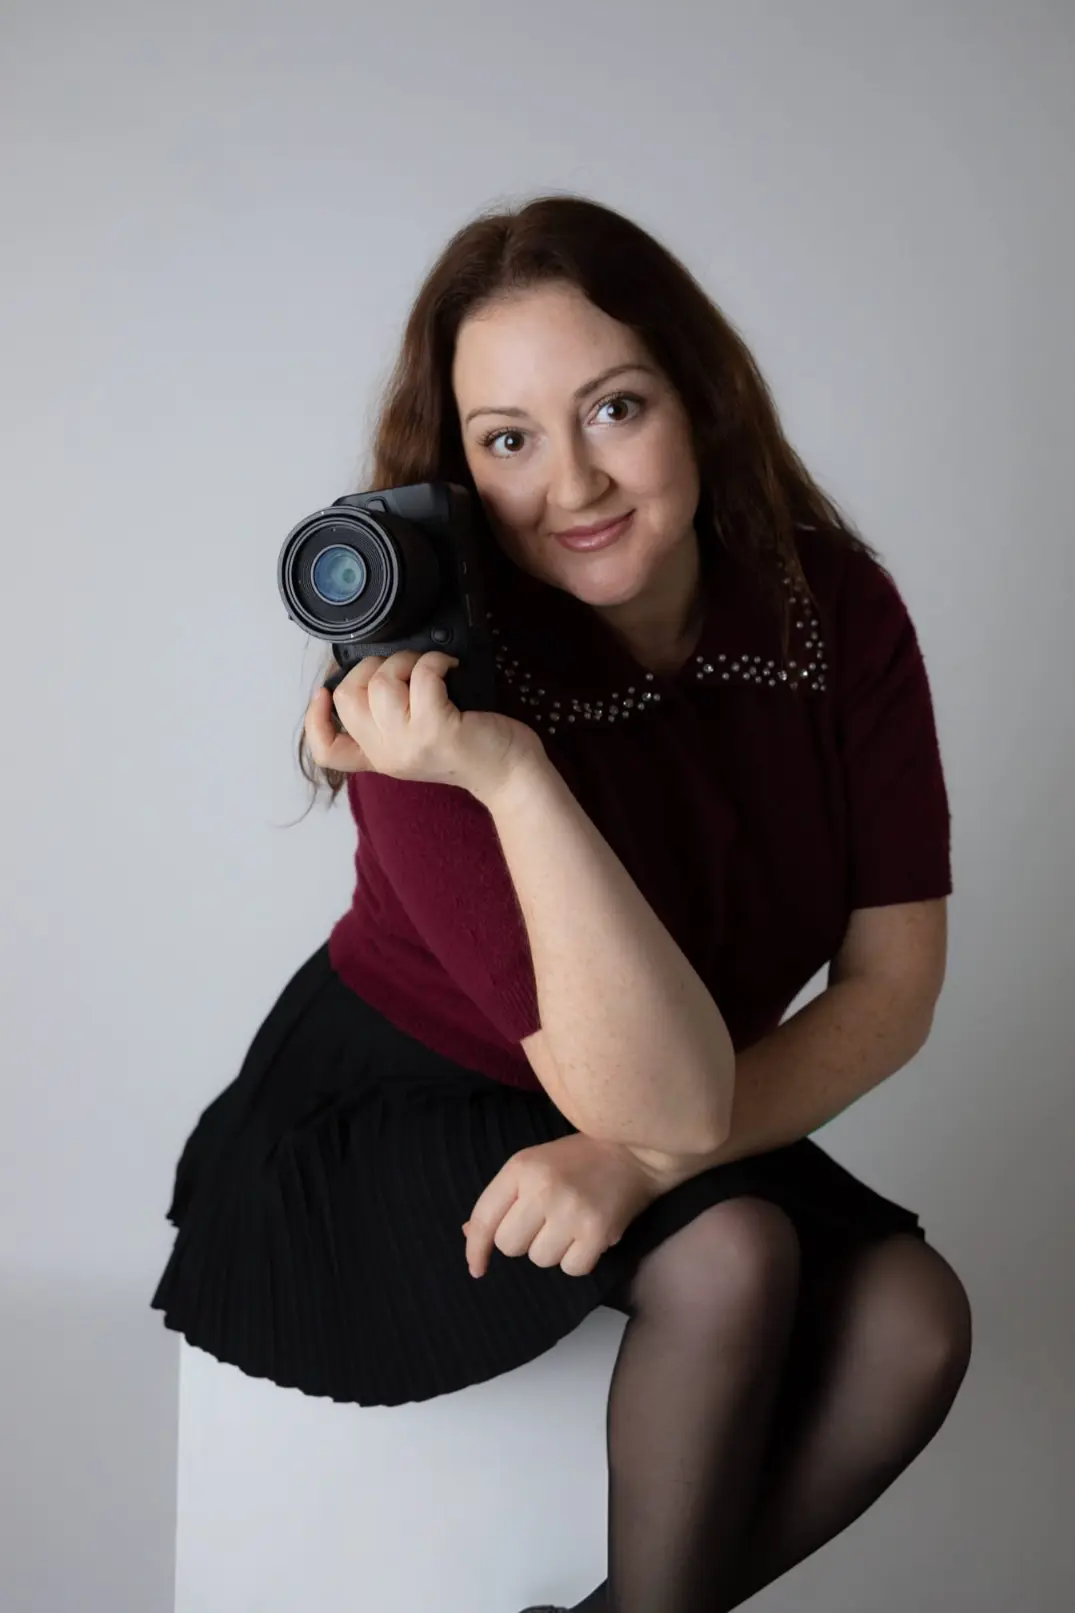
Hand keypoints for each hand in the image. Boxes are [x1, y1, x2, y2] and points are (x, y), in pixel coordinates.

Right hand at [302, 649, 545, 802]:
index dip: (314, 719)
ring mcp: (410, 743)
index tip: (324, 693)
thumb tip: (379, 670)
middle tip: (404, 667)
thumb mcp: (421, 742)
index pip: (327, 751)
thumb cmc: (473, 748)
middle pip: (347, 699)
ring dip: (405, 661)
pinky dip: (434, 661)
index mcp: (380, 758)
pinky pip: (421, 676)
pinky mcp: (437, 728)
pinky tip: (451, 667)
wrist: (511, 774)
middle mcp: (389, 755)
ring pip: (380, 684)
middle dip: (371, 666)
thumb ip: (393, 720)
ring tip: (429, 666)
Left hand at [462, 1133, 664, 1279]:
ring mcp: (570, 1210)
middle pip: (509, 1245)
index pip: (484, 1218)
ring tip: (570, 1225)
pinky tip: (587, 1236)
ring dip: (552, 1250)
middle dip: (523, 1241)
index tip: (477, 1267)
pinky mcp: (597, 1231)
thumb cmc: (578, 1159)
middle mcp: (542, 1188)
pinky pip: (571, 1268)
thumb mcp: (534, 1164)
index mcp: (521, 1168)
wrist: (635, 1149)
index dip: (475, 1248)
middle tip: (544, 1223)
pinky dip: (578, 1259)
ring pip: (540, 1259)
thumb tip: (470, 1235)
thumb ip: (503, 1198)